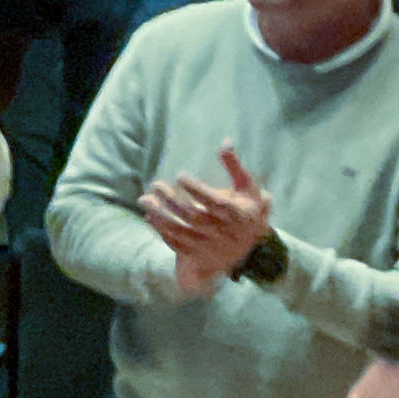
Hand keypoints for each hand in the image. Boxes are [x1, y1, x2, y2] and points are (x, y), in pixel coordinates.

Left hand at [138, 142, 272, 295]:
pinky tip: (150, 217)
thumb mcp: (248, 189)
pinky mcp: (201, 256)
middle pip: (194, 218)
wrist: (253, 249)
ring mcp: (212, 247)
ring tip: (145, 199)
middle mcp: (226, 233)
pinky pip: (179, 246)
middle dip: (172, 201)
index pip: (216, 203)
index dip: (197, 190)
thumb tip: (225, 141)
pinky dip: (162, 232)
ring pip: (183, 232)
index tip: (180, 175)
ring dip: (161, 216)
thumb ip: (235, 167)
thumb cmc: (247, 211)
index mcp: (239, 215)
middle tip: (155, 184)